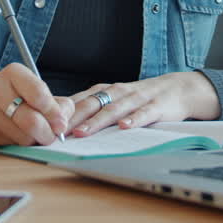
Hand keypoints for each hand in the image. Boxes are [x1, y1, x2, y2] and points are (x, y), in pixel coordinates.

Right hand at [0, 63, 72, 147]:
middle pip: (31, 120)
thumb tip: (63, 124)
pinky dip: (21, 145)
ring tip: (34, 135)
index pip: (39, 93)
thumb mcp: (32, 90)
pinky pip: (11, 146)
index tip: (61, 123)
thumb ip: (54, 103)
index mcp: (12, 73)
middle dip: (48, 132)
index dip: (54, 112)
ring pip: (23, 137)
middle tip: (52, 135)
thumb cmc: (10, 97)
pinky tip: (17, 137)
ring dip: (34, 140)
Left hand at [67, 72, 219, 137]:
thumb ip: (93, 107)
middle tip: (57, 131)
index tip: (46, 124)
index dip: (63, 112)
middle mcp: (118, 92)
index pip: (80, 100)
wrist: (177, 89)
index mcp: (106, 90)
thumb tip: (63, 121)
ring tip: (83, 133)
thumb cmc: (140, 97)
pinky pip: (143, 114)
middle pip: (92, 104)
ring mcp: (137, 98)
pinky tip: (124, 127)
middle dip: (74, 118)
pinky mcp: (156, 107)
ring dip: (97, 121)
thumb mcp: (114, 98)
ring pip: (114, 110)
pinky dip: (134, 120)